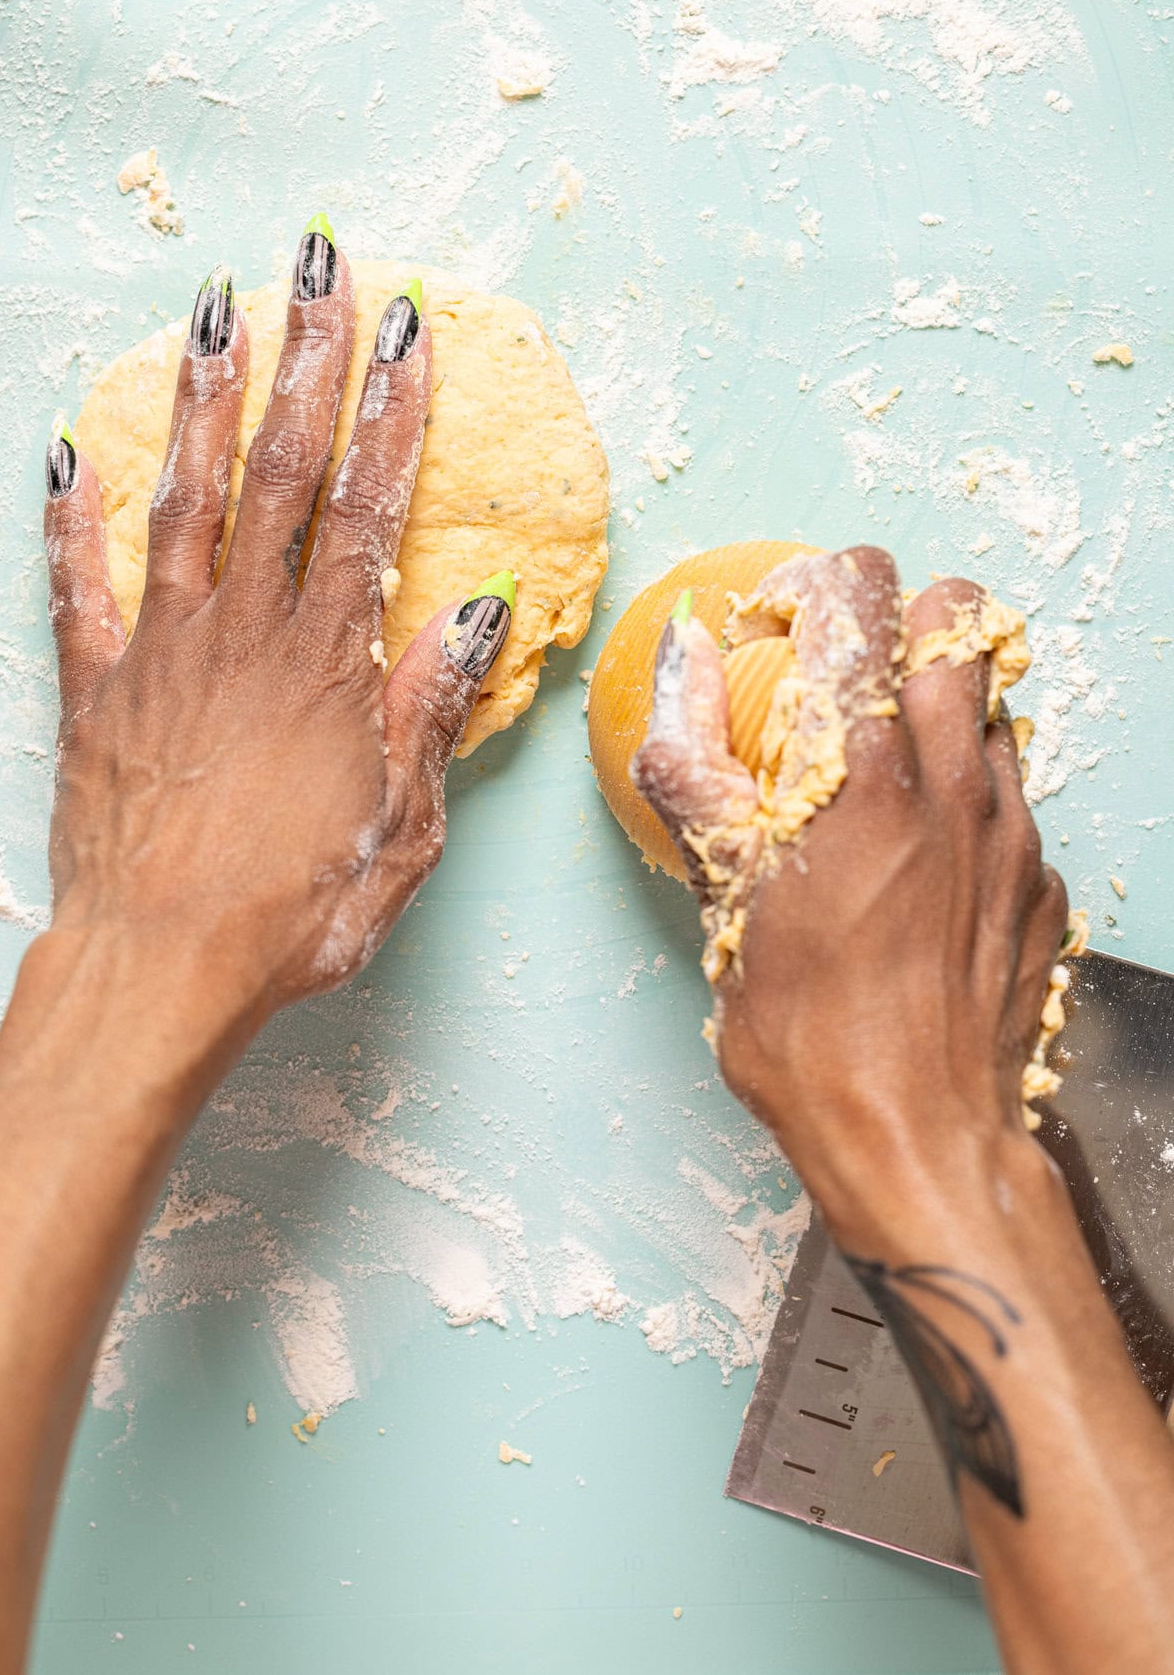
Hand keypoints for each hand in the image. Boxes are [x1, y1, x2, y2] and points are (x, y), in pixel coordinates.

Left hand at [44, 232, 513, 1044]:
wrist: (159, 968)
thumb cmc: (292, 914)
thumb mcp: (403, 829)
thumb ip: (431, 710)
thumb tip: (479, 613)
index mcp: (326, 663)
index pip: (371, 508)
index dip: (392, 412)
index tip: (407, 329)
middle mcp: (244, 633)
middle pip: (281, 471)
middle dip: (306, 358)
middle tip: (316, 264)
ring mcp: (163, 652)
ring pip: (185, 498)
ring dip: (203, 399)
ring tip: (214, 311)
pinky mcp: (96, 691)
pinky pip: (78, 588)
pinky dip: (70, 518)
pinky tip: (64, 451)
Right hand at [632, 546, 1067, 1250]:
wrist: (918, 1141)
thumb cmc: (808, 1037)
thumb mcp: (722, 894)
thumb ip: (695, 760)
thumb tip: (683, 659)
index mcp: (862, 772)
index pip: (859, 596)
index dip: (811, 583)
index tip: (780, 620)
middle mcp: (953, 780)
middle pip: (958, 610)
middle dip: (898, 615)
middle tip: (845, 670)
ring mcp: (1012, 829)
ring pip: (989, 699)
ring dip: (935, 702)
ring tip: (881, 768)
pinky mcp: (1041, 880)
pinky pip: (1009, 794)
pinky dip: (964, 793)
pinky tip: (920, 857)